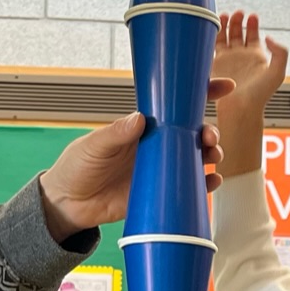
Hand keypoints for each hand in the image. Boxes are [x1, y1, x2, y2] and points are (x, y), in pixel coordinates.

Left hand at [36, 110, 225, 239]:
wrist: (68, 204)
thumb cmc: (76, 167)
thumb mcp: (93, 145)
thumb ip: (116, 132)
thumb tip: (139, 118)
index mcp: (141, 128)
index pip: (174, 106)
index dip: (199, 94)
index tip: (221, 86)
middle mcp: (155, 146)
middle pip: (192, 134)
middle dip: (208, 131)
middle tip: (209, 136)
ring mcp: (159, 169)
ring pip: (195, 158)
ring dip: (210, 155)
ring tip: (212, 157)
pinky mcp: (160, 192)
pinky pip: (188, 186)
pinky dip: (204, 183)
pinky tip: (211, 181)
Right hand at [208, 12, 286, 178]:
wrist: (241, 108)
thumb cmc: (260, 95)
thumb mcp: (278, 72)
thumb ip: (280, 52)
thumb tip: (268, 37)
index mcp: (257, 56)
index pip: (254, 34)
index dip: (253, 23)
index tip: (252, 16)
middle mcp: (242, 56)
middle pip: (238, 31)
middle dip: (238, 20)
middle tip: (238, 13)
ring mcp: (227, 59)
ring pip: (224, 36)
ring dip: (225, 24)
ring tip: (226, 15)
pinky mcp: (215, 64)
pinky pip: (212, 45)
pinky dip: (212, 35)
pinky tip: (214, 27)